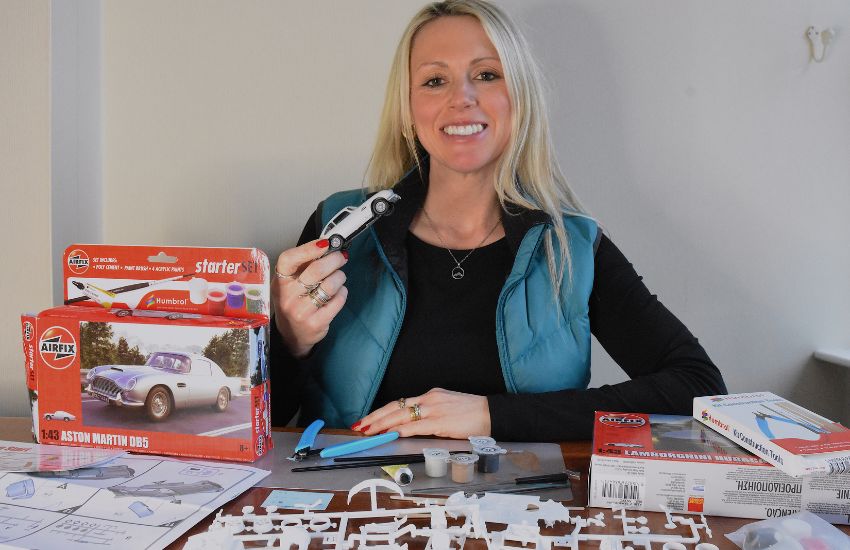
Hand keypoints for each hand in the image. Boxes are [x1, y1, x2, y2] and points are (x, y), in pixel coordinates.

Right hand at [272, 239, 348, 357]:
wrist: (292, 335)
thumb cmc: (294, 302)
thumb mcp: (289, 284)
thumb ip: (303, 266)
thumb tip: (326, 245)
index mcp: (279, 282)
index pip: (289, 259)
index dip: (309, 248)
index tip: (326, 243)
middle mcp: (287, 296)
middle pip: (316, 270)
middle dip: (334, 259)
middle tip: (341, 257)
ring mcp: (301, 311)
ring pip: (330, 285)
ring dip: (340, 276)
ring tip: (339, 277)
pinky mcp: (316, 323)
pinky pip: (338, 300)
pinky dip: (342, 292)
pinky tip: (339, 292)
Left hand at [355, 388, 490, 438]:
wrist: (491, 413)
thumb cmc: (472, 413)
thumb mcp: (447, 408)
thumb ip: (430, 415)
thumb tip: (414, 426)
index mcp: (430, 396)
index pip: (400, 403)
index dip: (383, 412)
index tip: (369, 419)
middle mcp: (429, 399)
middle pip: (395, 407)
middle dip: (375, 417)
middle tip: (360, 425)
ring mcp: (434, 409)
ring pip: (401, 415)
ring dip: (382, 424)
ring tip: (369, 431)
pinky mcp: (441, 421)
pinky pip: (416, 426)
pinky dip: (401, 430)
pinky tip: (391, 434)